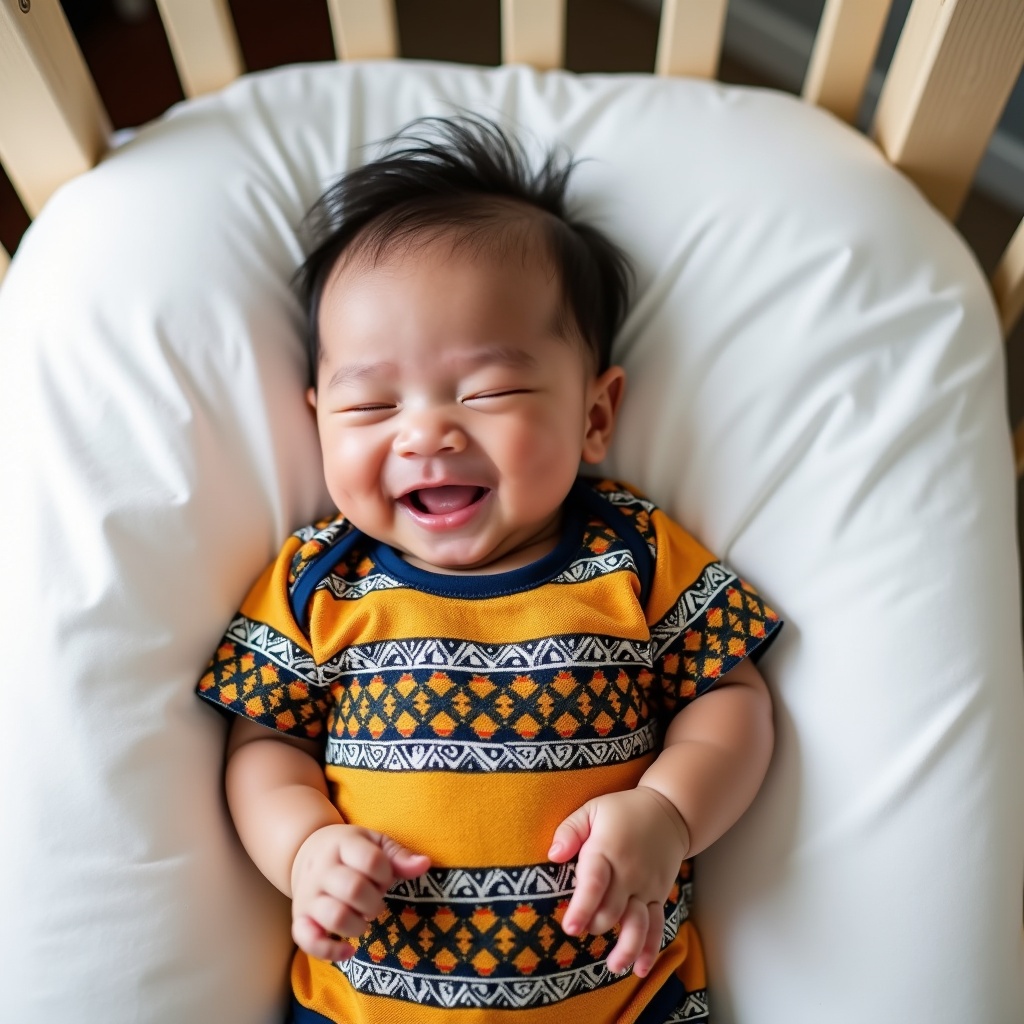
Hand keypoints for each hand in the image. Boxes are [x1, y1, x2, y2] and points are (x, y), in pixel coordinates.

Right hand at [290, 824, 430, 961]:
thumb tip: (424, 864)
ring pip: (335, 917)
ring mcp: (308, 896)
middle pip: (354, 889)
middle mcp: (322, 870)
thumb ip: (398, 855)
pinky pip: (308, 941)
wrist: (304, 851)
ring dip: (358, 925)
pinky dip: (331, 952)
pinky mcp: (299, 919)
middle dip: (375, 902)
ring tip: (362, 919)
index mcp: (343, 846)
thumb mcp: (373, 842)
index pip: (371, 861)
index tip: (385, 878)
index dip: (386, 874)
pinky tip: (349, 950)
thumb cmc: (349, 851)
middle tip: (374, 901)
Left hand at [548, 787, 689, 976]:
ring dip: (626, 947)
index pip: (595, 882)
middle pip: (612, 909)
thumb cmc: (622, 811)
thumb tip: (553, 854)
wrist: (669, 811)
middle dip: (595, 926)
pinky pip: (656, 925)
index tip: (570, 927)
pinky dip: (650, 948)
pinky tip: (640, 968)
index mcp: (607, 850)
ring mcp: (647, 887)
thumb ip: (570, 830)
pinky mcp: (659, 896)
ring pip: (638, 923)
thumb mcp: (592, 809)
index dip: (582, 907)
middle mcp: (629, 873)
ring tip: (614, 967)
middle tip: (580, 931)